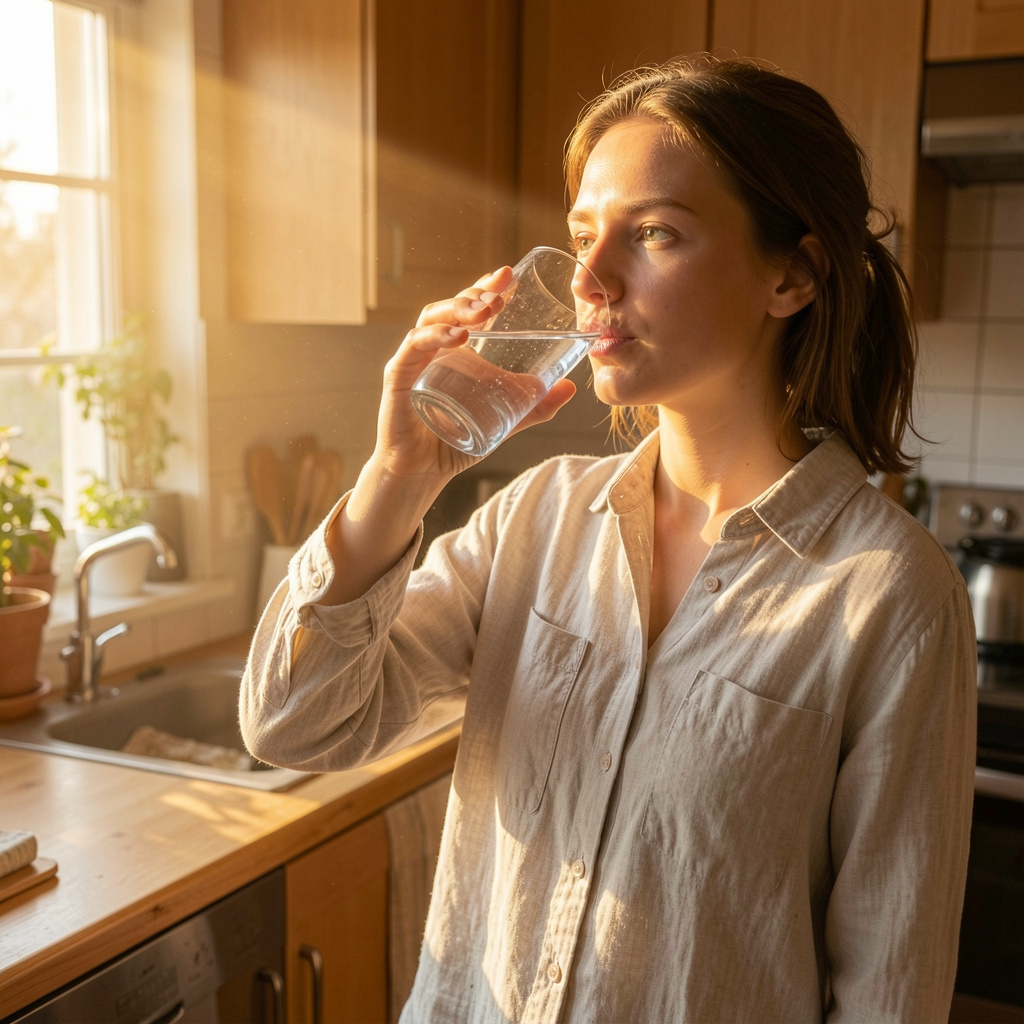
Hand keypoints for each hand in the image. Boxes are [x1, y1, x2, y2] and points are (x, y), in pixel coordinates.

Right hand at [373, 266, 576, 484]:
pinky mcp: (399, 377)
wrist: (423, 472)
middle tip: (500, 292)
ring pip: (431, 319)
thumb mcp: (504, 420)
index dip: (486, 288)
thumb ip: (535, 406)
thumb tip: (570, 388)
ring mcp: (415, 360)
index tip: (508, 275)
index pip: (469, 308)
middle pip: (451, 307)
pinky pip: (414, 348)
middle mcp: (433, 349)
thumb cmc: (457, 442)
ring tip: (485, 311)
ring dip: (458, 309)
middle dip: (475, 294)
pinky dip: (433, 337)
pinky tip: (457, 336)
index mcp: (456, 351)